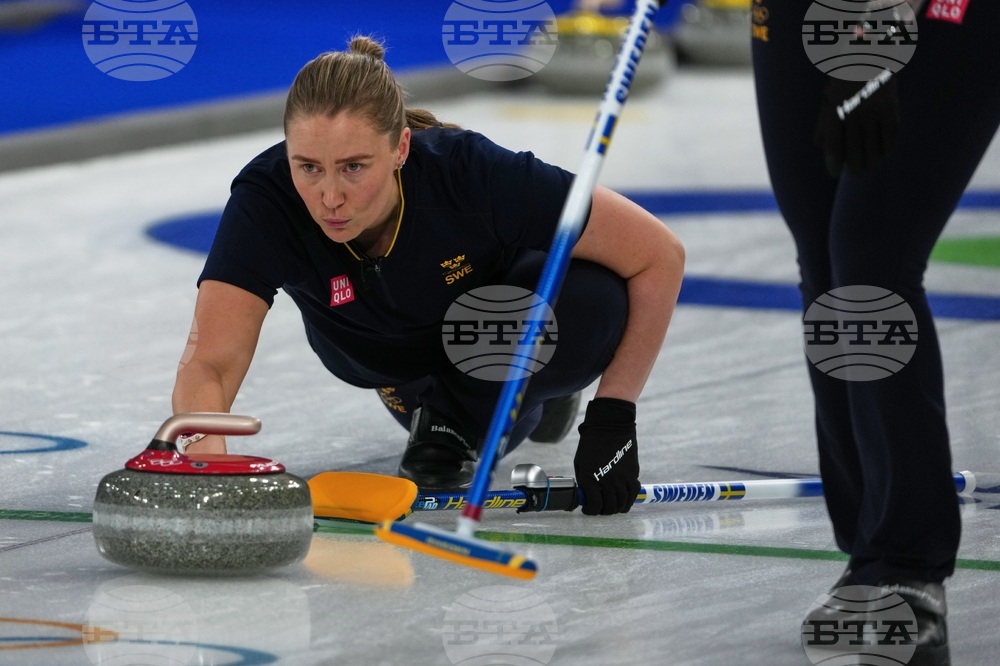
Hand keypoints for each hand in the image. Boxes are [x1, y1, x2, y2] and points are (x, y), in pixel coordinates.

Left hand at [573, 398, 639, 514]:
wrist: (609, 426)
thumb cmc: (591, 444)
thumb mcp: (580, 463)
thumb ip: (583, 482)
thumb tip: (587, 497)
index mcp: (590, 480)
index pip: (593, 506)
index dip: (590, 511)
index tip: (589, 509)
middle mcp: (606, 483)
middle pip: (609, 508)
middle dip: (603, 511)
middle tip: (601, 508)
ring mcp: (621, 479)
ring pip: (622, 504)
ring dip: (616, 508)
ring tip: (612, 505)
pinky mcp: (633, 474)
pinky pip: (633, 494)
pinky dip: (629, 500)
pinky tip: (624, 499)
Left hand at [814, 70, 899, 176]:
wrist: (871, 53)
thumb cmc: (844, 78)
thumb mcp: (826, 97)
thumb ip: (823, 123)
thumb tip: (820, 147)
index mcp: (835, 111)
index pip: (834, 146)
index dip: (833, 163)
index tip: (834, 173)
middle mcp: (854, 114)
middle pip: (855, 152)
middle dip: (855, 168)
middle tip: (856, 173)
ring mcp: (874, 112)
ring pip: (873, 148)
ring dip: (871, 162)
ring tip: (869, 167)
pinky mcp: (891, 109)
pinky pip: (890, 137)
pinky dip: (887, 148)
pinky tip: (883, 153)